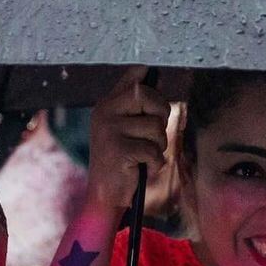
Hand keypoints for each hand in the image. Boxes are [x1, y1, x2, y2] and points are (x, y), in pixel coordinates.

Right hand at [86, 65, 169, 212]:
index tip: (154, 92)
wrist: (104, 194)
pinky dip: (154, 163)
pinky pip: (153, 150)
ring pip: (154, 126)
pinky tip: (141, 169)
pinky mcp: (118, 150)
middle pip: (146, 94)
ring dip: (158, 145)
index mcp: (106, 104)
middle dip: (161, 115)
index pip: (134, 75)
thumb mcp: (123, 125)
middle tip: (154, 134)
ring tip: (144, 155)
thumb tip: (151, 70)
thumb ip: (134, 102)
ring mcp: (109, 131)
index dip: (151, 80)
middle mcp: (104, 113)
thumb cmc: (121, 159)